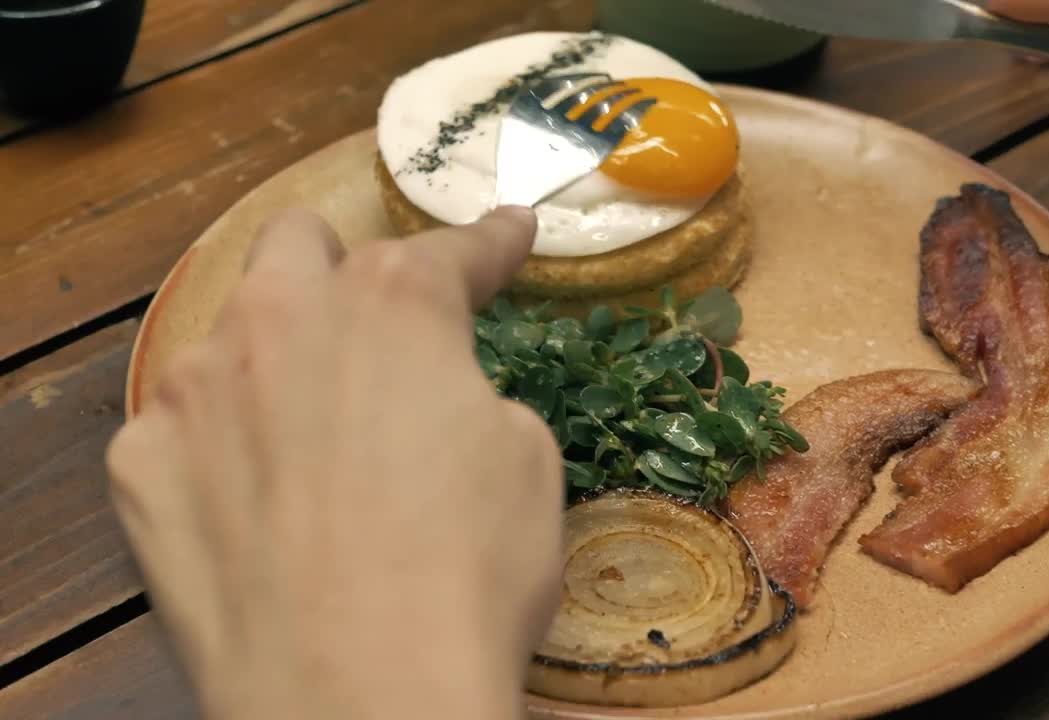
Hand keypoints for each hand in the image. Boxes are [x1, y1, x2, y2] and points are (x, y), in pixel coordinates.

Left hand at [106, 206, 561, 719]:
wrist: (359, 695)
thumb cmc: (470, 572)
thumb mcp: (525, 461)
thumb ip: (470, 393)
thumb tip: (440, 398)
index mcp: (393, 306)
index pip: (453, 252)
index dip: (490, 242)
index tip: (510, 232)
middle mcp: (281, 320)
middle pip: (300, 244)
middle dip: (343, 270)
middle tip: (377, 330)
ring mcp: (195, 389)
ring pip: (232, 337)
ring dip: (277, 364)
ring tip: (311, 445)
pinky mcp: (141, 464)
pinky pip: (185, 428)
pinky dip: (224, 450)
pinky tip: (257, 510)